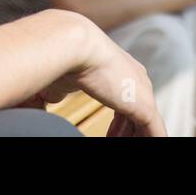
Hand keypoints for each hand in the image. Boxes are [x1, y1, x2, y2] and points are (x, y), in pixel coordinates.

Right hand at [25, 12, 166, 136]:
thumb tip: (40, 105)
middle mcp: (136, 78)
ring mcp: (143, 91)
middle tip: (113, 141)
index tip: (109, 136)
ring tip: (117, 145)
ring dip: (132, 138)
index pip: (125, 100)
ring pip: (146, 125)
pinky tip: (142, 150)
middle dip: (126, 132)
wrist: (73, 44)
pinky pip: (154, 133)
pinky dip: (149, 142)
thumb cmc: (60, 58)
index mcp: (120, 69)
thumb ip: (55, 94)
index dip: (118, 122)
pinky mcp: (145, 106)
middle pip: (137, 113)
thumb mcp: (58, 81)